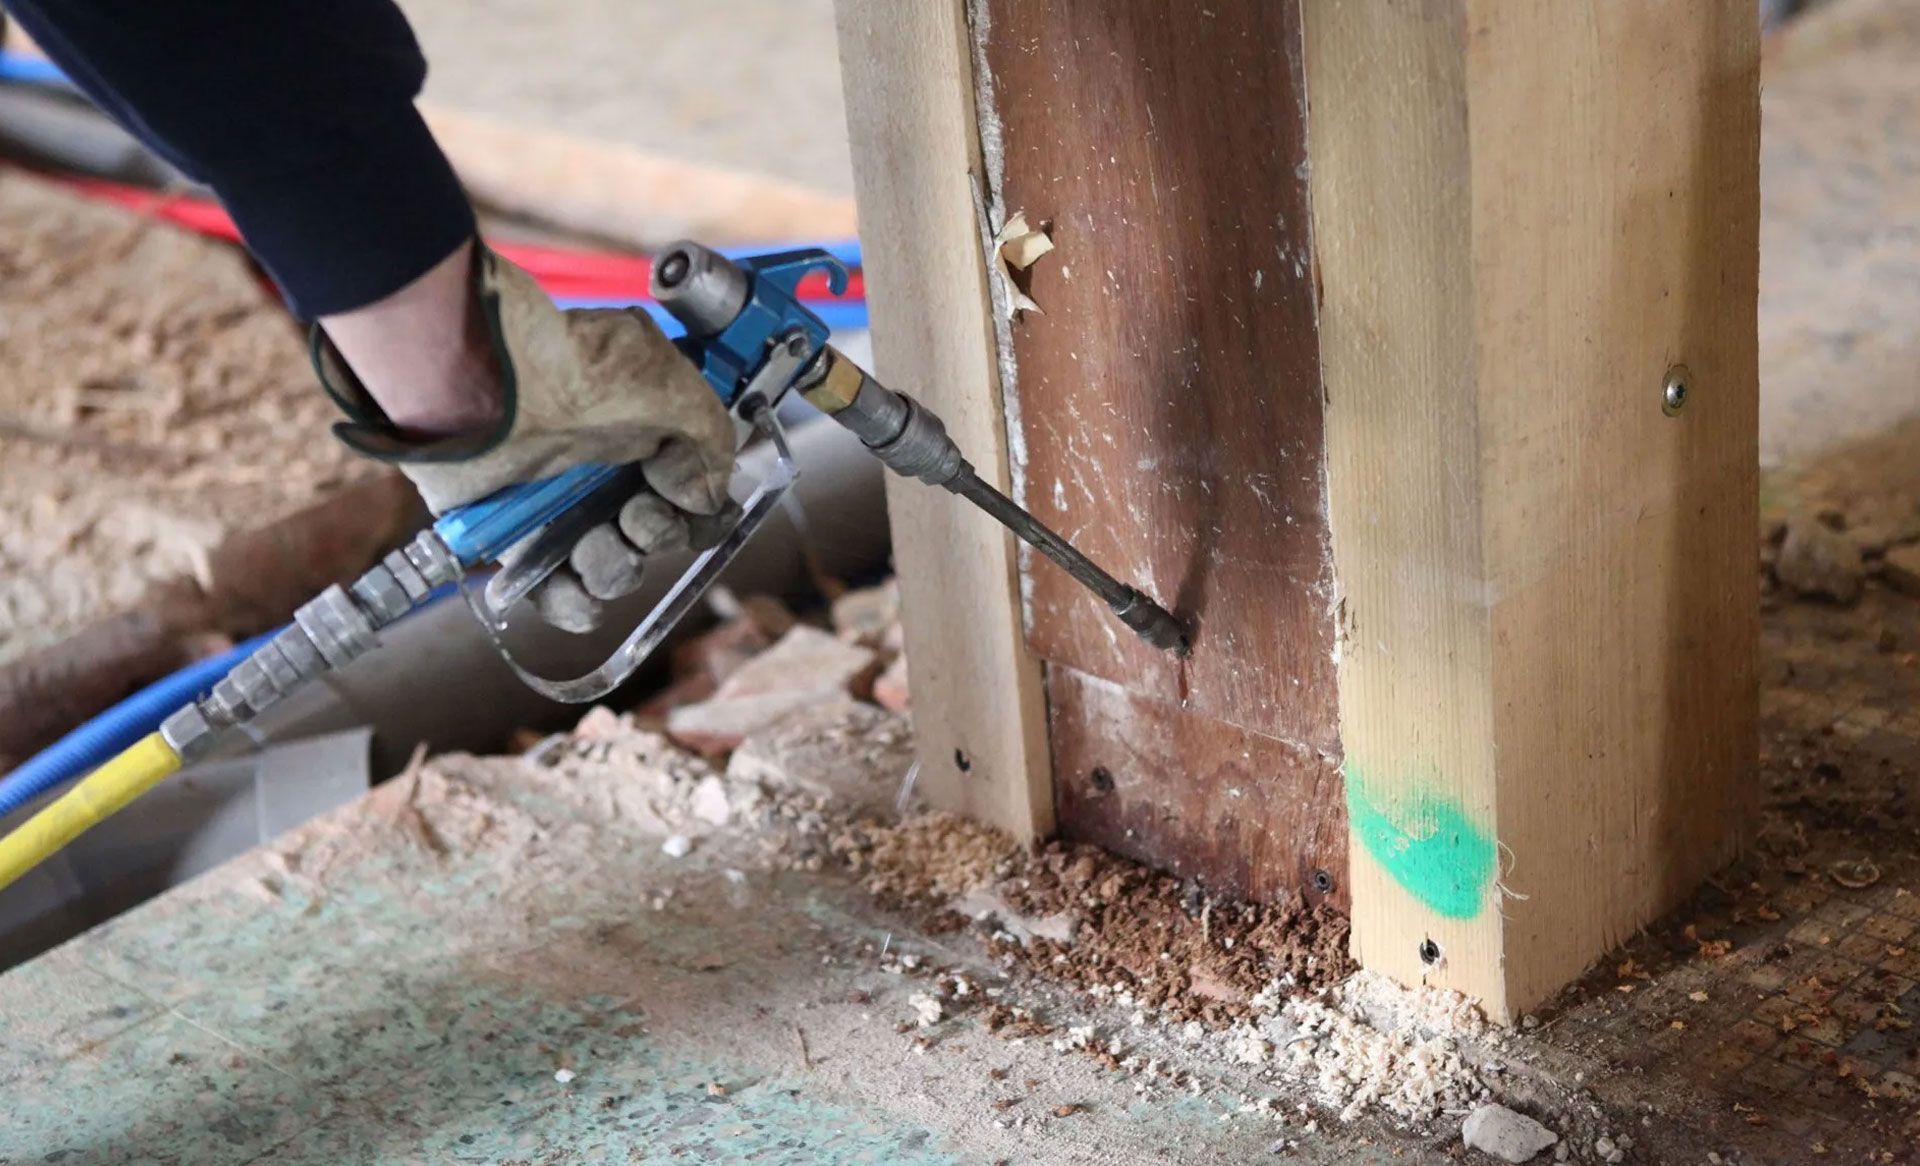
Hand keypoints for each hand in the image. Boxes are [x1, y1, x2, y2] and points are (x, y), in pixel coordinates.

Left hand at [315, 242, 737, 630]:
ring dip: (613, 569)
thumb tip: (704, 496)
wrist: (486, 384)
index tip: (690, 507)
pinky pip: (554, 592)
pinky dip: (570, 602)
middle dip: (653, 536)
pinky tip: (574, 588)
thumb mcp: (671, 386)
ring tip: (592, 543)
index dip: (696, 513)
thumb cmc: (575, 369)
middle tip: (634, 517)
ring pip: (610, 570)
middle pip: (652, 537)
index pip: (689, 495)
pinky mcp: (514, 537)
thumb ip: (710, 442)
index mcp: (644, 434)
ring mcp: (559, 507)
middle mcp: (604, 473)